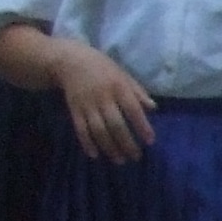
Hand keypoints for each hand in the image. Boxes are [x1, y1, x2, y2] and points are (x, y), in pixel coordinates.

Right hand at [57, 44, 156, 162]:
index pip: (132, 109)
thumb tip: (153, 108)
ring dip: (109, 147)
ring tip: (119, 160)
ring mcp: (86, 104)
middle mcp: (102, 97)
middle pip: (116, 124)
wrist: (68, 60)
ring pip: (98, 130)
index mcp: (117, 86)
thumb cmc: (101, 67)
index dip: (142, 126)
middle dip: (126, 143)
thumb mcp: (122, 73)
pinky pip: (80, 129)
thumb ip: (137, 91)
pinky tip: (95, 155)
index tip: (150, 141)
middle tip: (136, 157)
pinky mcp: (74, 110)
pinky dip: (87, 143)